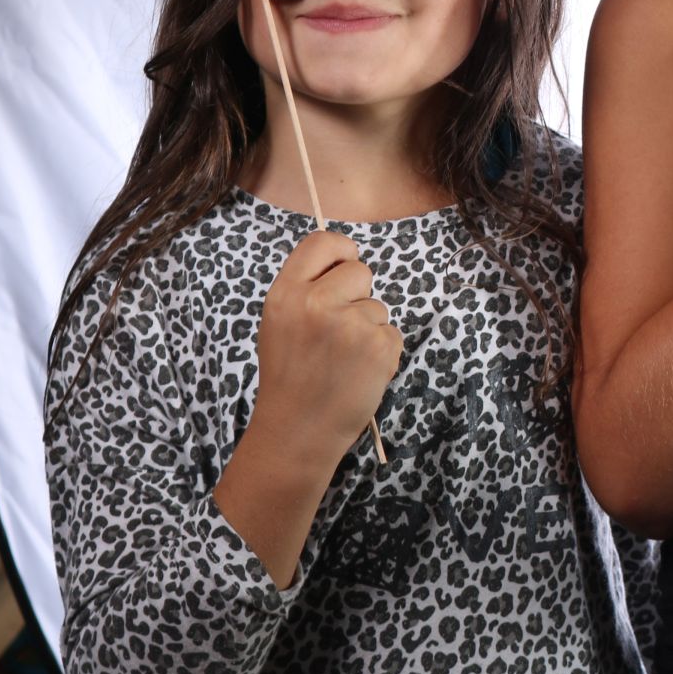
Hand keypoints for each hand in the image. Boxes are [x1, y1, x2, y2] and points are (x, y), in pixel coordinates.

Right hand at [245, 228, 402, 465]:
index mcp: (285, 294)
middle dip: (358, 296)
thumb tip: (346, 262)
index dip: (341, 252)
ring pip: (378, 307)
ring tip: (343, 361)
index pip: (322, 242)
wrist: (297, 432)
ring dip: (369, 330)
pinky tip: (359, 373)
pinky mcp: (379, 346)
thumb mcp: (280, 324)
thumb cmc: (290, 378)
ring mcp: (350, 324)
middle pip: (360, 270)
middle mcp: (315, 303)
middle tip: (338, 332)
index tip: (343, 268)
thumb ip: (307, 290)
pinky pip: (392, 333)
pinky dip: (382, 352)